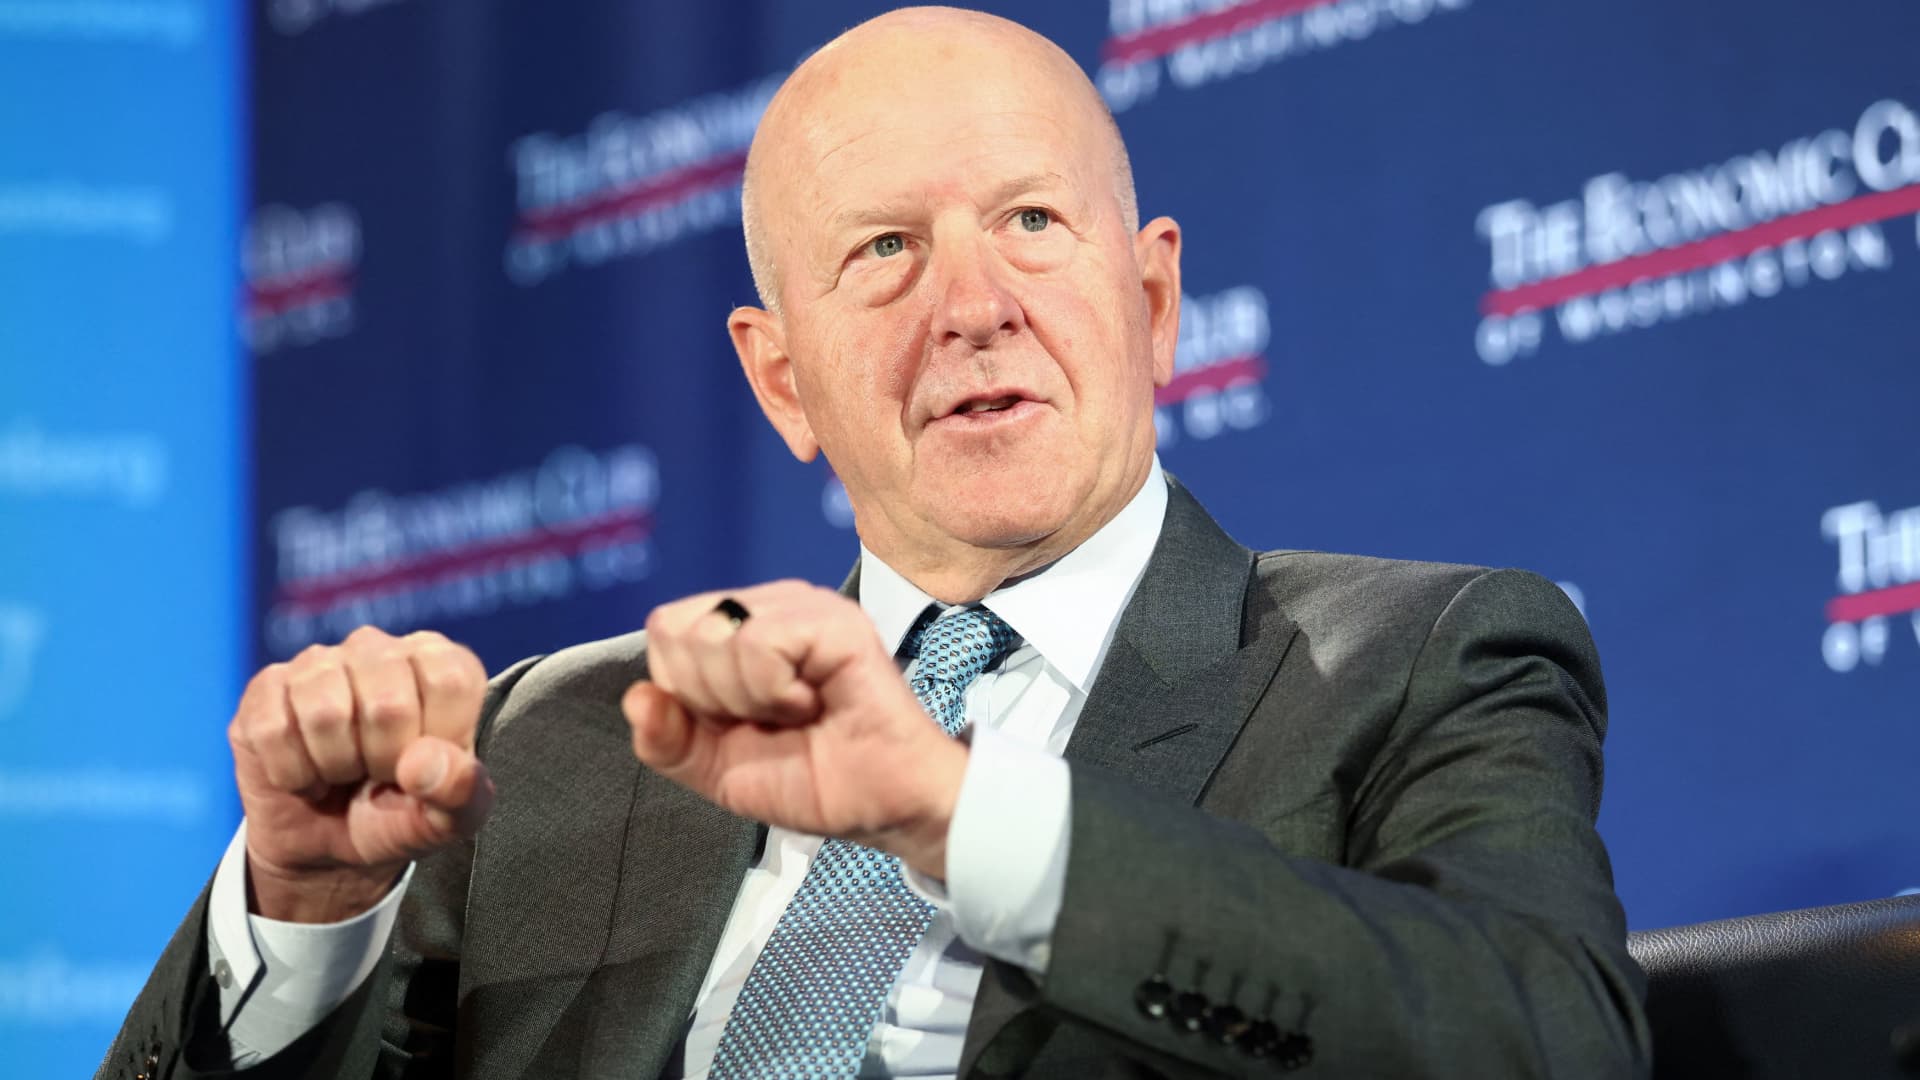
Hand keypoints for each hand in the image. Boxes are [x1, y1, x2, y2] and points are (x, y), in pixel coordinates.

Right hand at [228, 626, 492, 921]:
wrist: (326, 845)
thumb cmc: (398, 815)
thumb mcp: (447, 819)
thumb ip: (461, 793)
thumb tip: (423, 763)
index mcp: (443, 664)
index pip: (451, 682)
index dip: (436, 742)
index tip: (425, 766)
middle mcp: (381, 649)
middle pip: (388, 703)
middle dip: (382, 762)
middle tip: (378, 775)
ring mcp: (318, 661)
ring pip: (326, 713)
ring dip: (334, 767)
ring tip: (342, 772)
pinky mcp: (266, 685)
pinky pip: (273, 729)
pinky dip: (292, 773)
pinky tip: (306, 774)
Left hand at [622, 581, 966, 877]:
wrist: (882, 807)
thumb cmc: (815, 779)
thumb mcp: (718, 769)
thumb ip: (667, 741)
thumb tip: (635, 699)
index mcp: (740, 627)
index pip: (665, 632)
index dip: (687, 693)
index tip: (740, 722)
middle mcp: (770, 605)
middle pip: (678, 630)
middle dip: (712, 698)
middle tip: (769, 718)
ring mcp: (803, 606)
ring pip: (714, 633)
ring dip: (748, 698)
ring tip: (796, 711)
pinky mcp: (834, 620)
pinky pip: (759, 642)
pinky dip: (774, 691)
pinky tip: (811, 702)